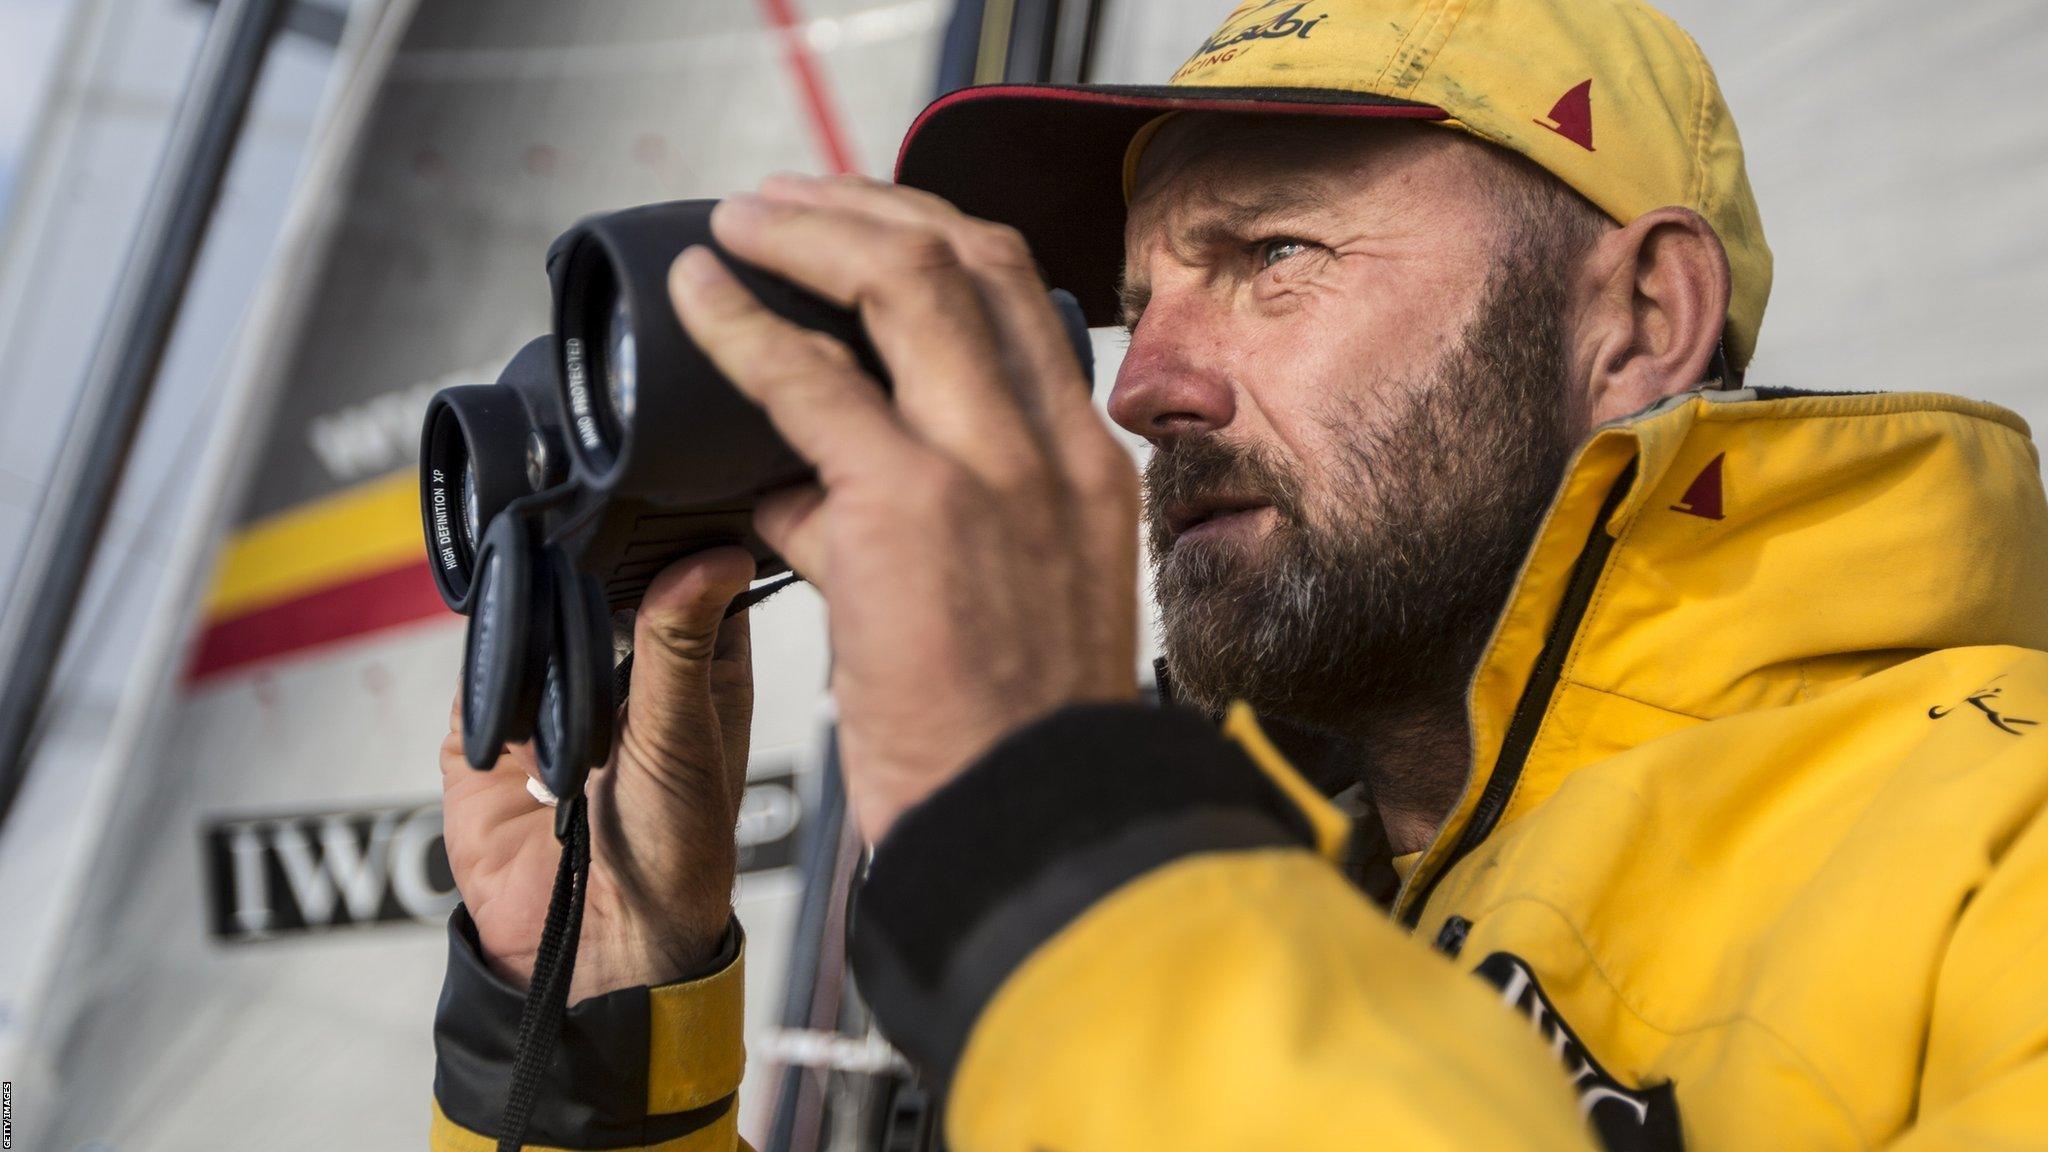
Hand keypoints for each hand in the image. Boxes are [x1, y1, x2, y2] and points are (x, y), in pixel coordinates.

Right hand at [440, 547, 755, 999]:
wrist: (593, 946)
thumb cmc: (675, 852)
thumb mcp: (684, 737)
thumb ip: (682, 644)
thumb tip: (718, 553)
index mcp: (695, 663)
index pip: (683, 567)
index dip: (669, 531)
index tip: (651, 487)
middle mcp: (625, 669)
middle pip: (593, 580)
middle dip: (580, 558)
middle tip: (572, 514)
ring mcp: (554, 696)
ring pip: (530, 616)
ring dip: (528, 610)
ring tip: (538, 595)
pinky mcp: (490, 730)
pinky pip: (480, 672)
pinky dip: (485, 664)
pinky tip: (503, 663)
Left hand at [669, 174, 1140, 843]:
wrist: (1035, 832)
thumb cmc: (1012, 742)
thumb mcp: (1005, 604)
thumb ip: (911, 525)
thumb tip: (802, 489)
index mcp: (1087, 466)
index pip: (1020, 295)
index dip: (930, 235)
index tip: (859, 227)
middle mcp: (1054, 447)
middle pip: (969, 255)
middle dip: (865, 205)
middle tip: (785, 202)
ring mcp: (991, 468)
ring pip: (906, 279)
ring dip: (809, 230)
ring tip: (739, 223)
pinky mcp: (911, 508)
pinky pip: (810, 382)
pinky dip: (744, 324)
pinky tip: (696, 298)